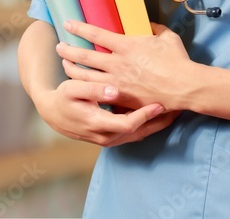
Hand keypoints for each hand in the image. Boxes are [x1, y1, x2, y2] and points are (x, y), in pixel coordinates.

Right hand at [35, 78, 179, 146]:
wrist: (53, 114)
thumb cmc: (64, 98)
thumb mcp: (72, 89)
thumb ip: (93, 90)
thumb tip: (114, 91)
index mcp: (97, 124)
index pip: (128, 124)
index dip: (145, 115)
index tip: (160, 103)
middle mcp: (105, 137)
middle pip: (139, 133)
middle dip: (159, 122)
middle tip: (177, 108)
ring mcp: (109, 139)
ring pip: (139, 135)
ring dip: (156, 124)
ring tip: (174, 111)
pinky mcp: (112, 137)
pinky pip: (134, 133)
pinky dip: (148, 124)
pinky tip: (158, 114)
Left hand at [56, 21, 193, 110]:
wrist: (183, 87)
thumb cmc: (177, 61)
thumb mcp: (167, 37)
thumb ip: (155, 29)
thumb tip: (149, 25)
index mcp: (126, 45)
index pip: (96, 34)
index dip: (79, 28)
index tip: (67, 24)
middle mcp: (117, 63)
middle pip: (84, 56)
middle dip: (68, 50)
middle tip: (59, 47)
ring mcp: (117, 82)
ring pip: (85, 76)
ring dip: (72, 70)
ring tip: (65, 65)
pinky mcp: (121, 98)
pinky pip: (98, 93)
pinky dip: (87, 90)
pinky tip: (80, 88)